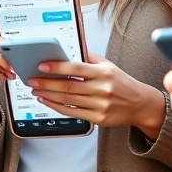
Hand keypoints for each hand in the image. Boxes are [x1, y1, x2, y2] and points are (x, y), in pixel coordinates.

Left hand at [27, 55, 163, 132]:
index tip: (42, 66)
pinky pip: (72, 112)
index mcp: (104, 73)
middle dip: (46, 83)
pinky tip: (47, 101)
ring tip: (36, 90)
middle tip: (31, 80)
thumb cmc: (121, 83)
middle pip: (68, 86)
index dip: (57, 67)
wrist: (140, 104)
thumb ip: (89, 59)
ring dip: (48, 95)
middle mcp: (102, 89)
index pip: (76, 68)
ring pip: (68, 100)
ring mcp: (100, 105)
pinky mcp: (98, 119)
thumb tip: (66, 53)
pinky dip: (57, 107)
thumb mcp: (108, 66)